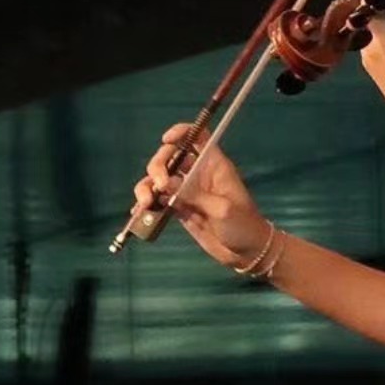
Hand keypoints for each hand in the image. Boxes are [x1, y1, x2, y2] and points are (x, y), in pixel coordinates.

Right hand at [136, 125, 267, 268]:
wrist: (246, 252)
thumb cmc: (243, 225)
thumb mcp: (222, 208)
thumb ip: (194, 194)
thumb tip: (166, 183)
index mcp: (214, 165)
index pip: (197, 137)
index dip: (181, 132)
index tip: (166, 140)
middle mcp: (198, 174)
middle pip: (170, 157)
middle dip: (158, 166)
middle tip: (159, 186)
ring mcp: (186, 191)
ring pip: (159, 179)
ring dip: (146, 187)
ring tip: (146, 204)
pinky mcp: (179, 209)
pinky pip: (157, 200)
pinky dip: (146, 204)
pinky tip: (138, 213)